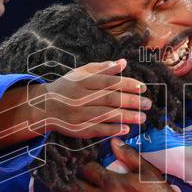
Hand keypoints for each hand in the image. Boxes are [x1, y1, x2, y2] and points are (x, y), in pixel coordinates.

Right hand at [30, 59, 150, 138]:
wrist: (44, 107)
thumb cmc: (67, 87)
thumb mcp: (80, 73)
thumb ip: (102, 68)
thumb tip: (123, 62)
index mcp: (82, 81)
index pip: (109, 82)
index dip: (127, 84)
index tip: (143, 88)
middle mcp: (80, 97)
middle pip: (110, 99)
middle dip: (132, 101)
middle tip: (147, 104)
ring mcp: (79, 114)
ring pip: (106, 115)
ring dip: (127, 116)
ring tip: (142, 117)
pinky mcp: (78, 129)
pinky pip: (98, 129)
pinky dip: (113, 129)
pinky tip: (127, 129)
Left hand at [54, 138, 191, 191]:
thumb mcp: (148, 172)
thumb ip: (129, 156)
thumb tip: (114, 141)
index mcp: (112, 183)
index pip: (89, 170)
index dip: (82, 165)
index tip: (78, 162)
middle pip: (77, 187)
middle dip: (69, 179)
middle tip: (61, 174)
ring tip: (57, 190)